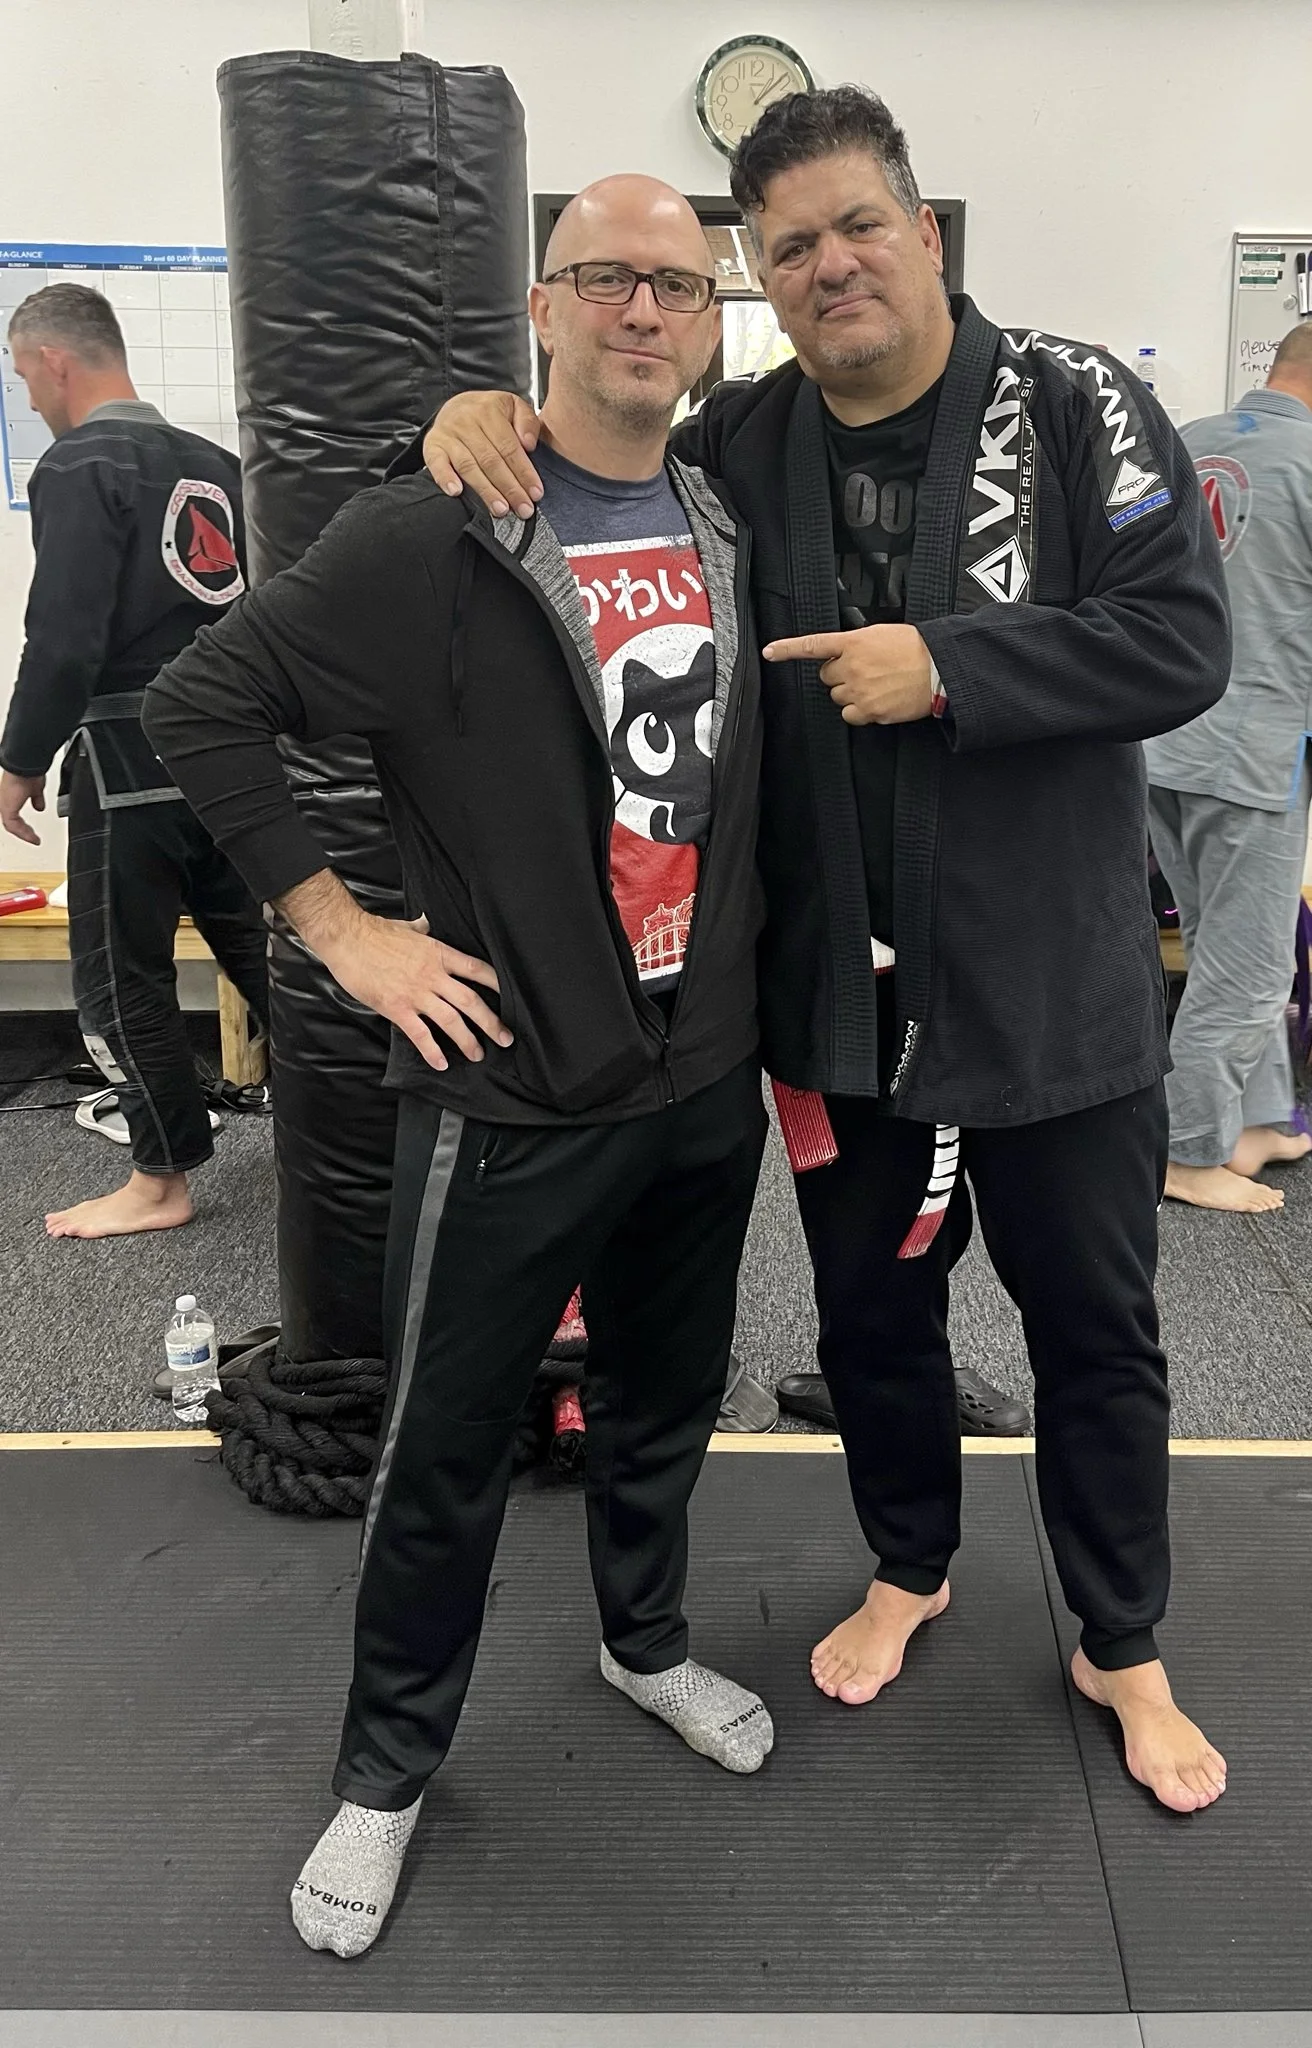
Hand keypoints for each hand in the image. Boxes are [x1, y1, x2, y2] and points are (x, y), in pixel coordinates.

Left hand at [0, 770, 46, 844]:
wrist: (26, 767)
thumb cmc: (29, 773)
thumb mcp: (36, 789)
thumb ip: (36, 799)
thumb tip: (39, 807)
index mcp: (10, 795)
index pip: (13, 815)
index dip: (23, 825)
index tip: (32, 831)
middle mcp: (5, 800)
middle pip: (11, 822)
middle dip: (23, 830)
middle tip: (33, 838)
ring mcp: (4, 804)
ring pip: (12, 825)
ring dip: (24, 833)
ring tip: (34, 839)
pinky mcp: (7, 808)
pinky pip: (13, 826)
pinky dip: (24, 833)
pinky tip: (32, 837)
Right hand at [316, 912, 512, 1072]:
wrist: (347, 938)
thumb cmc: (373, 931)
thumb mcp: (406, 926)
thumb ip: (421, 928)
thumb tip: (427, 921)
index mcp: (438, 953)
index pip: (477, 970)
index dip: (496, 984)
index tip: (510, 998)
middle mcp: (433, 975)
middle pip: (471, 1001)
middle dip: (491, 1023)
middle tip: (505, 1038)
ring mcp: (416, 993)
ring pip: (451, 1021)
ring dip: (468, 1041)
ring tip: (478, 1055)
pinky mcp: (396, 1008)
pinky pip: (420, 1034)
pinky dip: (433, 1051)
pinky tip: (442, 1063)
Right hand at [423, 390, 543, 520]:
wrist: (456, 406)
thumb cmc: (488, 413)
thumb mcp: (513, 406)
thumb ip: (527, 421)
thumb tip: (529, 444)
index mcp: (489, 410)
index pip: (509, 447)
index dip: (524, 472)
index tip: (535, 492)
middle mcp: (467, 421)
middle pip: (491, 460)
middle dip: (509, 488)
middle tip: (523, 508)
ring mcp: (448, 434)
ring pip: (469, 466)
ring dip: (485, 490)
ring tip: (500, 509)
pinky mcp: (432, 445)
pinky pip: (436, 463)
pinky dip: (445, 477)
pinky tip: (456, 492)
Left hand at [762, 623, 933, 725]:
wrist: (938, 669)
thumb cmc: (917, 649)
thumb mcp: (883, 634)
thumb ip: (858, 643)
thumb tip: (847, 653)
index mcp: (854, 642)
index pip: (813, 645)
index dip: (787, 649)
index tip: (770, 652)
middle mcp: (852, 666)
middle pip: (827, 676)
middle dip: (840, 675)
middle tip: (864, 672)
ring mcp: (859, 690)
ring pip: (838, 697)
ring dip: (851, 693)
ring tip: (876, 686)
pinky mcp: (868, 710)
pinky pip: (850, 715)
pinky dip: (859, 711)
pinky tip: (877, 701)